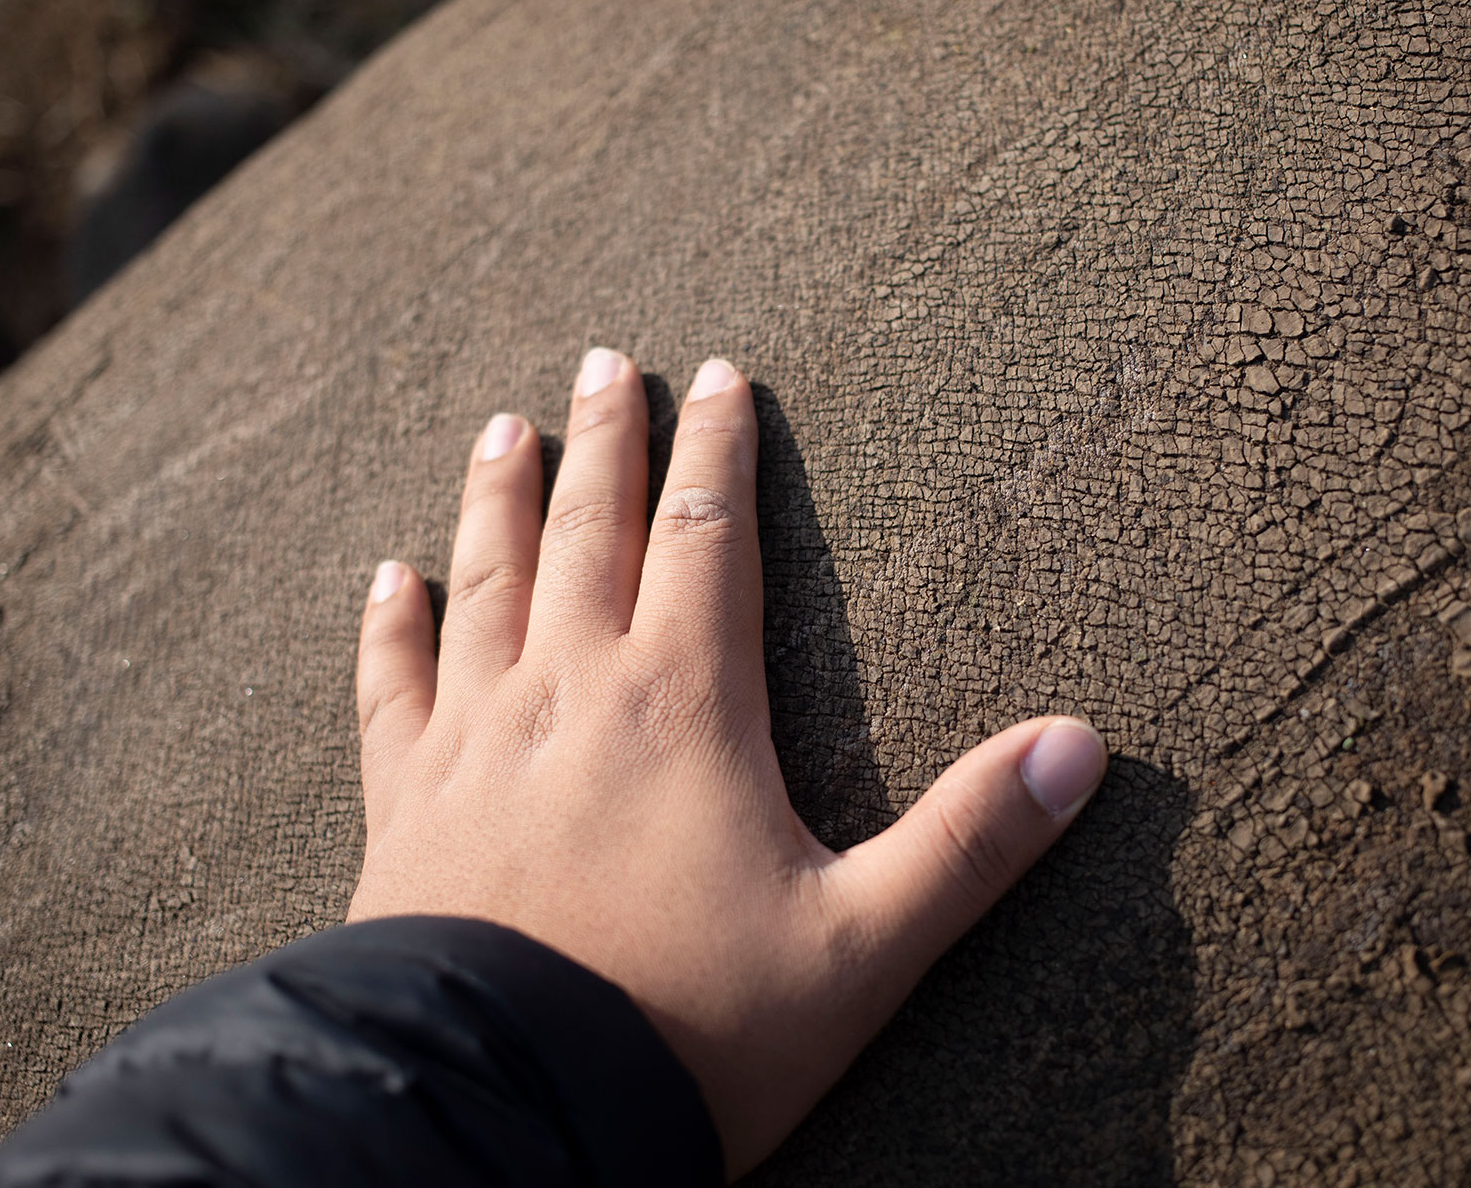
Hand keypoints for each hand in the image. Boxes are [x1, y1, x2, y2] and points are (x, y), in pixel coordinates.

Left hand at [347, 348, 1107, 1175]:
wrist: (507, 1110)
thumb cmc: (694, 1031)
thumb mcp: (863, 947)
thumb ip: (971, 841)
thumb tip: (1081, 745)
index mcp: (684, 706)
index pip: (706, 536)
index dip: (717, 448)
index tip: (718, 375)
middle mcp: (572, 695)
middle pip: (591, 532)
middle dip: (607, 442)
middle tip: (605, 360)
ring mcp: (478, 744)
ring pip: (489, 584)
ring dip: (498, 501)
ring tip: (505, 428)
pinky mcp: (406, 807)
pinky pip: (393, 688)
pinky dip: (390, 626)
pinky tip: (389, 579)